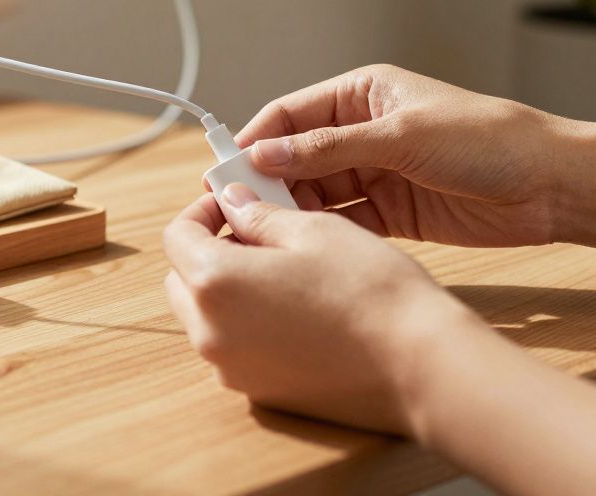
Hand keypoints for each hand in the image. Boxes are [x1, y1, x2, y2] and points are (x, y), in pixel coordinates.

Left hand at [161, 185, 483, 433]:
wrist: (419, 366)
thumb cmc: (371, 291)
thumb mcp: (312, 230)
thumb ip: (259, 215)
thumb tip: (233, 204)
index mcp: (213, 284)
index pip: (176, 236)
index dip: (202, 211)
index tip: (231, 201)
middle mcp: (211, 334)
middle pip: (182, 281)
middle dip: (209, 251)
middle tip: (256, 233)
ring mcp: (233, 370)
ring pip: (207, 318)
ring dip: (228, 290)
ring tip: (284, 271)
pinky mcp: (260, 394)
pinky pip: (236, 349)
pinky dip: (249, 325)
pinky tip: (298, 310)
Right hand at [235, 64, 570, 247]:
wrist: (551, 185)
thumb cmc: (485, 140)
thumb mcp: (400, 136)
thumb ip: (329, 148)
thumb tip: (263, 152)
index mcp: (362, 94)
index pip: (291, 114)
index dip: (255, 140)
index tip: (224, 171)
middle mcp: (363, 131)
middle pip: (296, 155)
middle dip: (267, 180)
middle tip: (237, 211)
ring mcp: (376, 172)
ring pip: (315, 190)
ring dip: (291, 209)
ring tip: (264, 233)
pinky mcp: (392, 211)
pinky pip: (342, 220)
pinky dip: (321, 231)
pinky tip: (303, 245)